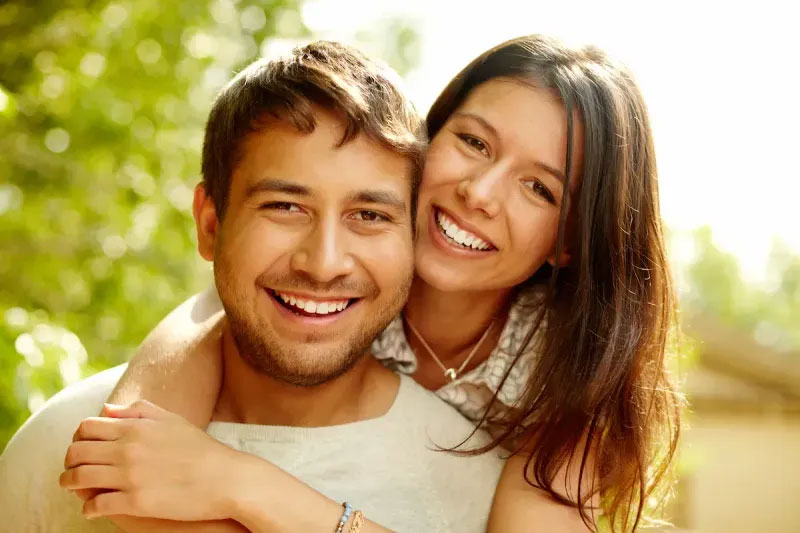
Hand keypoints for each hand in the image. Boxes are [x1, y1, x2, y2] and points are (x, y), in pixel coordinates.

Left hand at [60, 400, 243, 521]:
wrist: (227, 479)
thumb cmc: (201, 449)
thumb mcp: (173, 420)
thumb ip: (138, 412)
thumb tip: (106, 409)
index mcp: (136, 428)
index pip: (86, 427)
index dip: (78, 438)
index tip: (82, 448)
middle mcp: (128, 449)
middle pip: (76, 452)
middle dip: (69, 462)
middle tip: (74, 469)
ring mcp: (130, 477)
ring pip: (79, 479)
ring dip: (71, 484)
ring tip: (76, 489)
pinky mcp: (136, 503)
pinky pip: (95, 505)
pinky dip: (88, 507)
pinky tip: (93, 508)